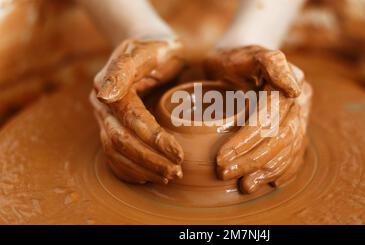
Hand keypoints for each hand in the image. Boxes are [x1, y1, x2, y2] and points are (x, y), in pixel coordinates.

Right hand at [90, 38, 184, 183]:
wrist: (150, 49)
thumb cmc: (154, 48)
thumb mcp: (144, 50)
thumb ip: (122, 69)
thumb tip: (104, 96)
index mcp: (110, 88)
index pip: (132, 122)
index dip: (154, 140)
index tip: (179, 154)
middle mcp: (103, 106)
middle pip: (122, 142)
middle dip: (149, 161)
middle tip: (176, 172)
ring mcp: (105, 118)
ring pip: (117, 152)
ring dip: (141, 169)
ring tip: (168, 177)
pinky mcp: (112, 127)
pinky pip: (114, 155)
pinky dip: (129, 170)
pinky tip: (147, 178)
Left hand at [204, 45, 308, 193]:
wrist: (238, 61)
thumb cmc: (234, 58)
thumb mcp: (244, 53)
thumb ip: (270, 63)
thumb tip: (294, 89)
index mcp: (290, 80)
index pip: (268, 117)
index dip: (246, 141)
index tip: (221, 158)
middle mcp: (300, 99)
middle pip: (280, 136)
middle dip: (252, 160)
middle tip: (225, 173)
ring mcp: (300, 114)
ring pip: (289, 148)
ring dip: (267, 170)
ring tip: (245, 186)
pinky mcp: (296, 126)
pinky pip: (296, 152)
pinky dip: (284, 170)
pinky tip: (270, 182)